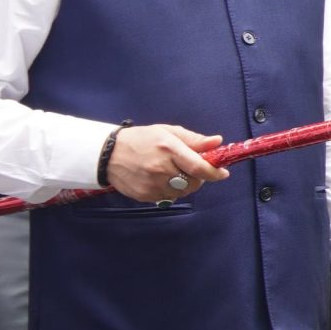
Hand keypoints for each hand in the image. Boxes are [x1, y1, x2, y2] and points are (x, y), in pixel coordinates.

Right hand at [106, 124, 226, 202]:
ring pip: (182, 192)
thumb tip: (217, 141)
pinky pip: (167, 197)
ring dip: (184, 185)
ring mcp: (151, 184)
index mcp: (168, 148)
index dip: (214, 172)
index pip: (198, 167)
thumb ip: (194, 139)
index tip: (223, 173)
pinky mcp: (144, 195)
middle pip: (193, 183)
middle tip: (192, 170)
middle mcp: (160, 168)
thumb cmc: (141, 139)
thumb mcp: (167, 132)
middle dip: (199, 178)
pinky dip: (170, 190)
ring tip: (174, 173)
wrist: (107, 154)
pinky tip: (161, 179)